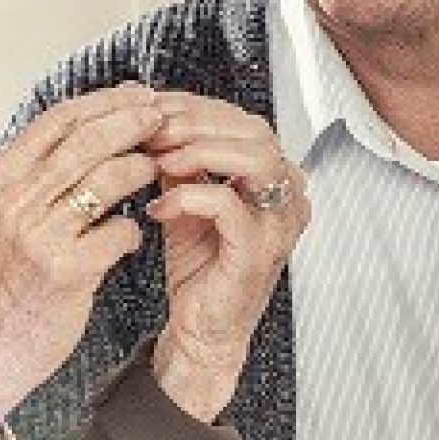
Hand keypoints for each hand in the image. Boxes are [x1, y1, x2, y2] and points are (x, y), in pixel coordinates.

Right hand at [0, 84, 171, 430]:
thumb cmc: (4, 280)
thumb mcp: (3, 216)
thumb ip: (36, 173)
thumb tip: (90, 123)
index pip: (59, 120)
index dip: (106, 102)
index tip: (139, 96)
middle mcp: (14, 203)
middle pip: (87, 141)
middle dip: (134, 123)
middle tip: (164, 118)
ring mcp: (39, 236)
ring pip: (108, 179)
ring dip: (142, 167)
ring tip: (158, 167)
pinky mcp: (66, 271)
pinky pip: (120, 231)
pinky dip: (135, 228)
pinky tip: (134, 234)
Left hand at [140, 93, 304, 419]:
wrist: (201, 331)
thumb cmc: (200, 268)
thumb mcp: (187, 200)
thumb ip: (179, 160)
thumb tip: (150, 115)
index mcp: (275, 178)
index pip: (243, 120)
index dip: (196, 108)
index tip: (152, 109)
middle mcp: (288, 196)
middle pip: (253, 130)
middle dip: (196, 123)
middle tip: (151, 131)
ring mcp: (278, 225)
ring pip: (255, 159)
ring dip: (200, 150)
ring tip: (159, 160)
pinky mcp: (258, 253)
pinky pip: (230, 205)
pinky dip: (190, 196)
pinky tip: (160, 207)